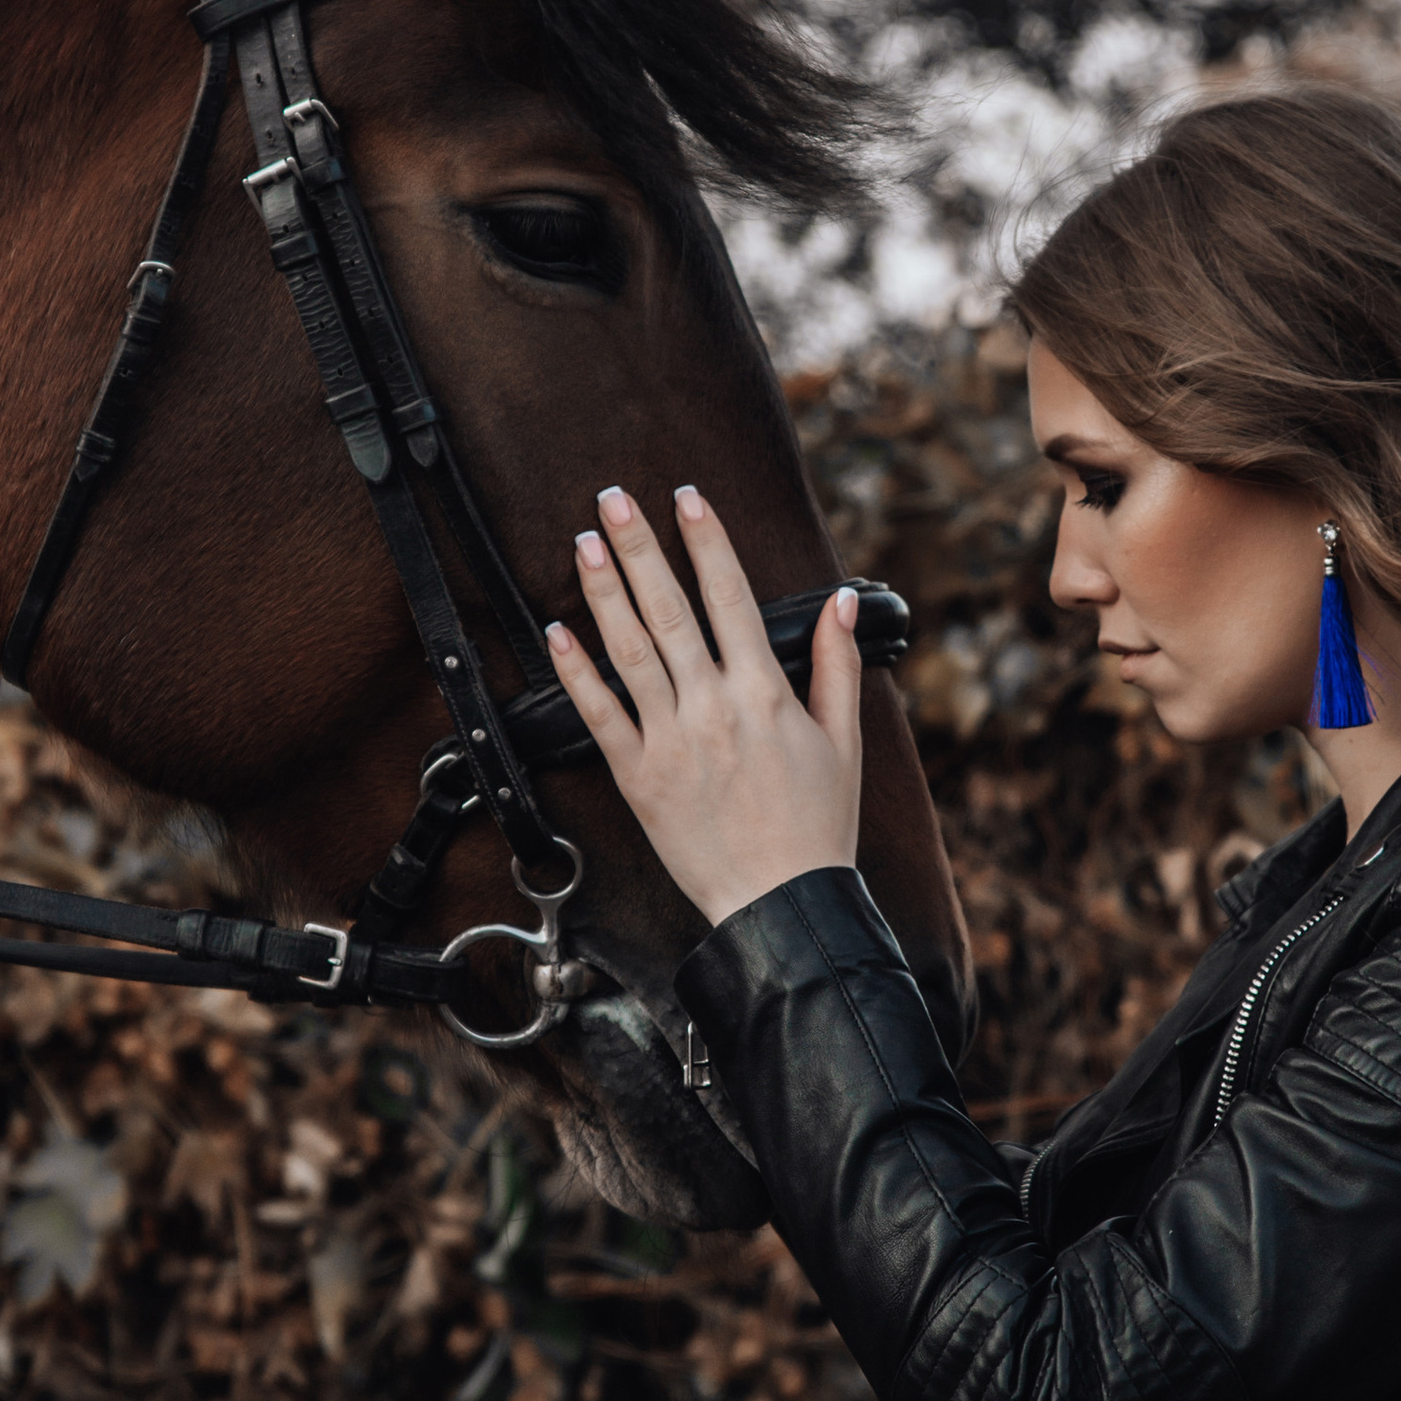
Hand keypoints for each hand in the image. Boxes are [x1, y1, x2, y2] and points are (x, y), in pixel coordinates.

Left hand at [544, 483, 861, 930]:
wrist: (779, 903)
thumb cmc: (816, 825)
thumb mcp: (845, 740)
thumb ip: (838, 664)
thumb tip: (843, 600)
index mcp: (766, 692)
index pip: (731, 597)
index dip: (707, 541)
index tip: (687, 497)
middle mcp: (714, 707)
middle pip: (671, 609)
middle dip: (641, 547)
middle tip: (613, 498)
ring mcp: (672, 740)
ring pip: (630, 650)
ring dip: (604, 591)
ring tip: (585, 543)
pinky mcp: (638, 776)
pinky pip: (600, 714)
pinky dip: (576, 672)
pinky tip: (556, 633)